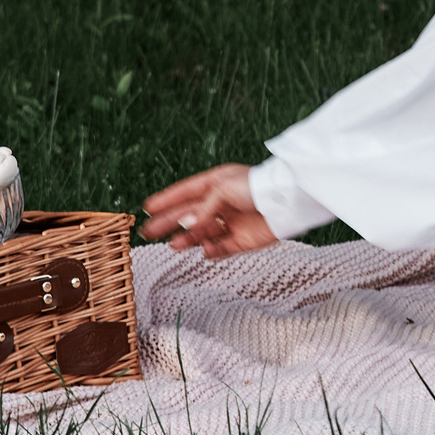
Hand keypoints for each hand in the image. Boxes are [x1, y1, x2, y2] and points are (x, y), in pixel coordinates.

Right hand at [140, 163, 277, 257]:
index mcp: (217, 183)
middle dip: (169, 222)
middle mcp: (222, 203)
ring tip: (173, 245)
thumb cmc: (257, 187)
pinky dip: (211, 250)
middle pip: (190, 215)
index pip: (187, 192)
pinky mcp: (243, 240)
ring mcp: (232, 222)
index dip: (167, 200)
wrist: (286, 201)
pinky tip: (204, 250)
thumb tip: (186, 224)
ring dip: (187, 239)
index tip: (148, 207)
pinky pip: (221, 248)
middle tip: (148, 232)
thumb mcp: (223, 189)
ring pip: (202, 233)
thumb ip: (202, 208)